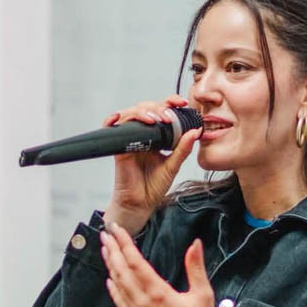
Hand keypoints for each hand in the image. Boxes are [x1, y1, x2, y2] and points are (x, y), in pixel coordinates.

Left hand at [101, 223, 216, 306]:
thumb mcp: (203, 295)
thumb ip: (196, 268)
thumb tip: (195, 243)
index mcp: (158, 292)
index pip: (136, 262)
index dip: (125, 244)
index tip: (117, 230)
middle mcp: (143, 301)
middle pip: (122, 270)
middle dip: (113, 250)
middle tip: (105, 233)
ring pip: (118, 284)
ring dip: (110, 265)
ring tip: (105, 249)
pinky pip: (119, 302)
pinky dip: (112, 289)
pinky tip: (109, 280)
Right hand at [102, 95, 200, 235]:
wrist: (140, 204)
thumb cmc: (154, 186)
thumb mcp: (173, 165)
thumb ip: (183, 148)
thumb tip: (196, 131)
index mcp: (156, 136)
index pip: (161, 111)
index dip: (170, 102)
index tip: (183, 103)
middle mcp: (142, 134)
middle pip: (146, 108)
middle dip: (158, 106)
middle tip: (169, 116)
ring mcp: (129, 139)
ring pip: (130, 114)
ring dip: (142, 113)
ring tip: (155, 120)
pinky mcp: (118, 147)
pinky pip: (110, 129)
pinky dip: (112, 120)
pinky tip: (118, 118)